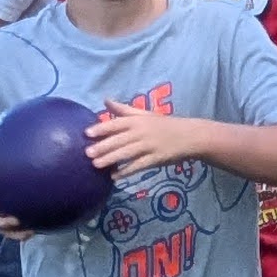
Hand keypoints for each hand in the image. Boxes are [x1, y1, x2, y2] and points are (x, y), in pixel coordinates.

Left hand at [84, 106, 209, 176]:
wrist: (190, 136)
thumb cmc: (164, 124)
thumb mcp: (145, 114)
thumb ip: (124, 110)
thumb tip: (105, 100)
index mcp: (138, 120)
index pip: (116, 123)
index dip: (102, 128)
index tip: (87, 133)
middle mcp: (142, 132)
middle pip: (119, 140)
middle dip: (103, 146)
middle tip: (87, 153)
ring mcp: (149, 146)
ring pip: (127, 153)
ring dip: (111, 159)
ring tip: (96, 165)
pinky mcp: (156, 159)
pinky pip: (139, 165)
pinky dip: (127, 171)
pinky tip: (115, 176)